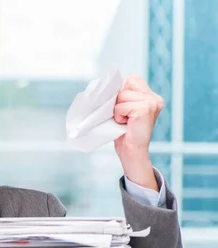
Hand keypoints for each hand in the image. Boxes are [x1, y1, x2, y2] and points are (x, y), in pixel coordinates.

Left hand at [113, 74, 163, 190]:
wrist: (132, 153)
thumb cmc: (124, 133)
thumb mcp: (124, 110)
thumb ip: (123, 96)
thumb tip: (107, 85)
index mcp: (152, 96)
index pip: (132, 78)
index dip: (122, 91)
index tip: (123, 108)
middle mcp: (155, 98)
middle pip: (126, 84)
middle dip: (119, 100)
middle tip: (124, 116)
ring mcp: (151, 102)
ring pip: (122, 95)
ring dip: (118, 109)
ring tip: (124, 121)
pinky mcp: (145, 109)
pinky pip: (121, 106)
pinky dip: (118, 115)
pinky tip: (125, 124)